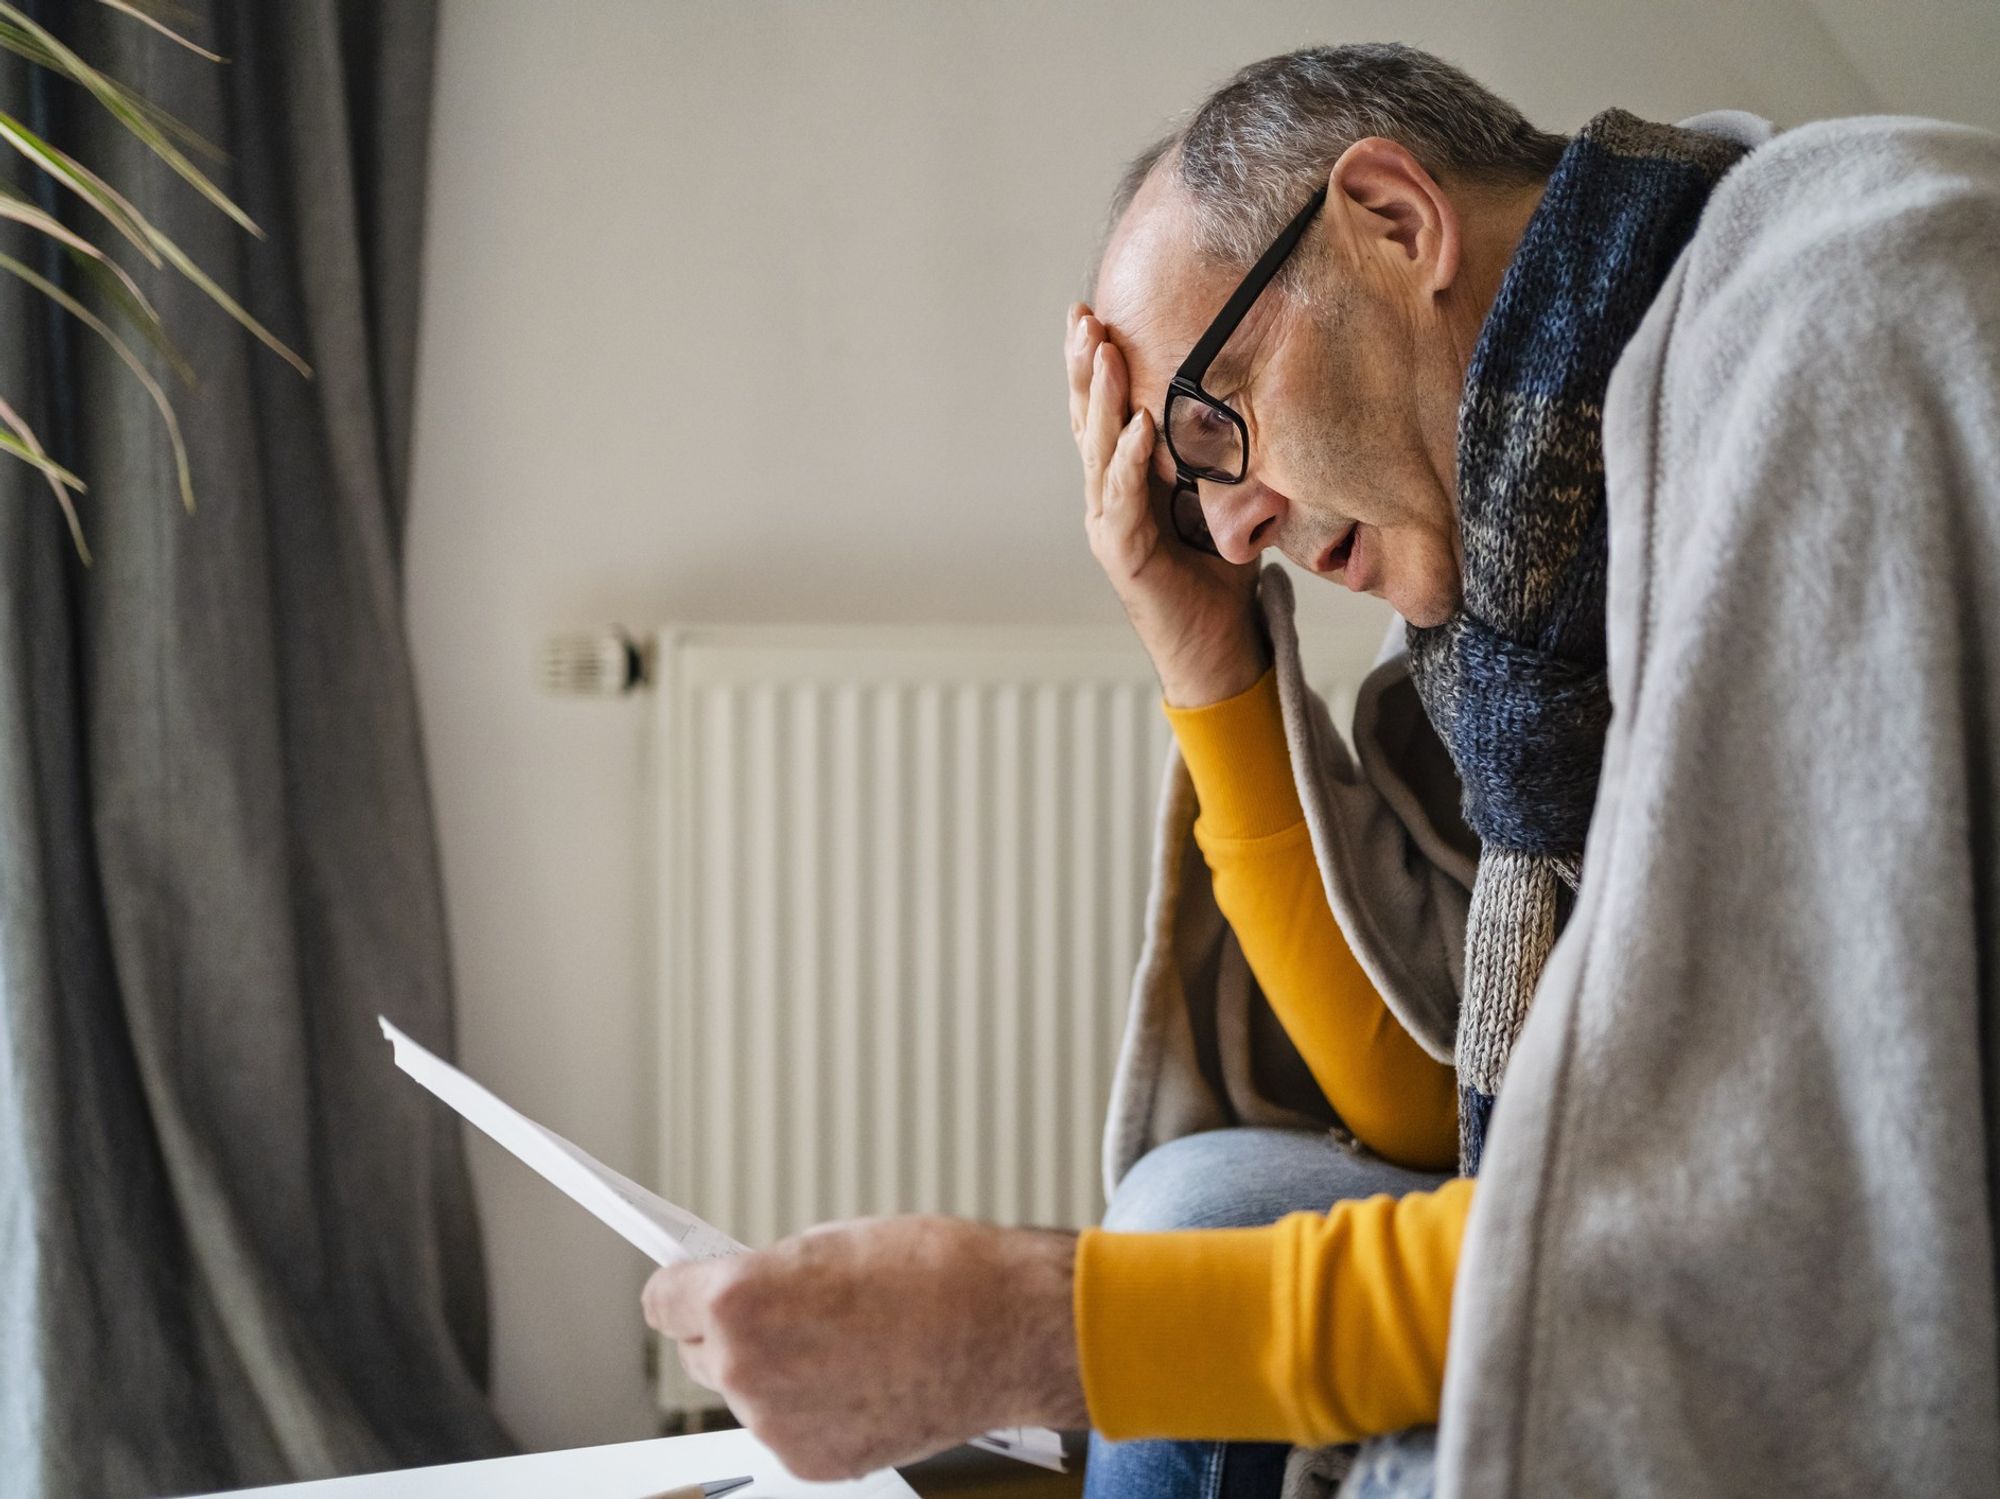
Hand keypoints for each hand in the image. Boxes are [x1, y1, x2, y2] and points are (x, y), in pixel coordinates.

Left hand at [643, 1216, 1085, 1480]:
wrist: (1005, 1328)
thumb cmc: (934, 1272)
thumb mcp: (830, 1242)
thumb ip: (771, 1275)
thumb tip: (749, 1293)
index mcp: (739, 1301)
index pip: (662, 1299)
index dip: (683, 1287)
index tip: (689, 1287)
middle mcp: (744, 1368)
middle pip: (699, 1352)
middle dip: (733, 1333)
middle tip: (792, 1313)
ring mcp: (777, 1424)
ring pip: (748, 1393)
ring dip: (778, 1373)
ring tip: (846, 1345)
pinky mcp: (812, 1461)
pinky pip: (789, 1428)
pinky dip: (814, 1409)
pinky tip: (862, 1380)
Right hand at [1067, 302, 1266, 706]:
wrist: (1217, 649)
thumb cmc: (1218, 576)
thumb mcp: (1226, 499)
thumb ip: (1226, 456)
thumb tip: (1262, 398)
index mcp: (1125, 482)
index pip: (1103, 413)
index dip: (1094, 367)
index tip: (1093, 315)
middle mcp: (1107, 499)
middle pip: (1088, 421)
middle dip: (1083, 367)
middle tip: (1083, 316)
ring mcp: (1109, 526)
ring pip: (1097, 451)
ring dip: (1099, 400)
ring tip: (1102, 351)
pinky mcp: (1124, 555)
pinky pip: (1123, 500)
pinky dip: (1128, 462)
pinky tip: (1137, 427)